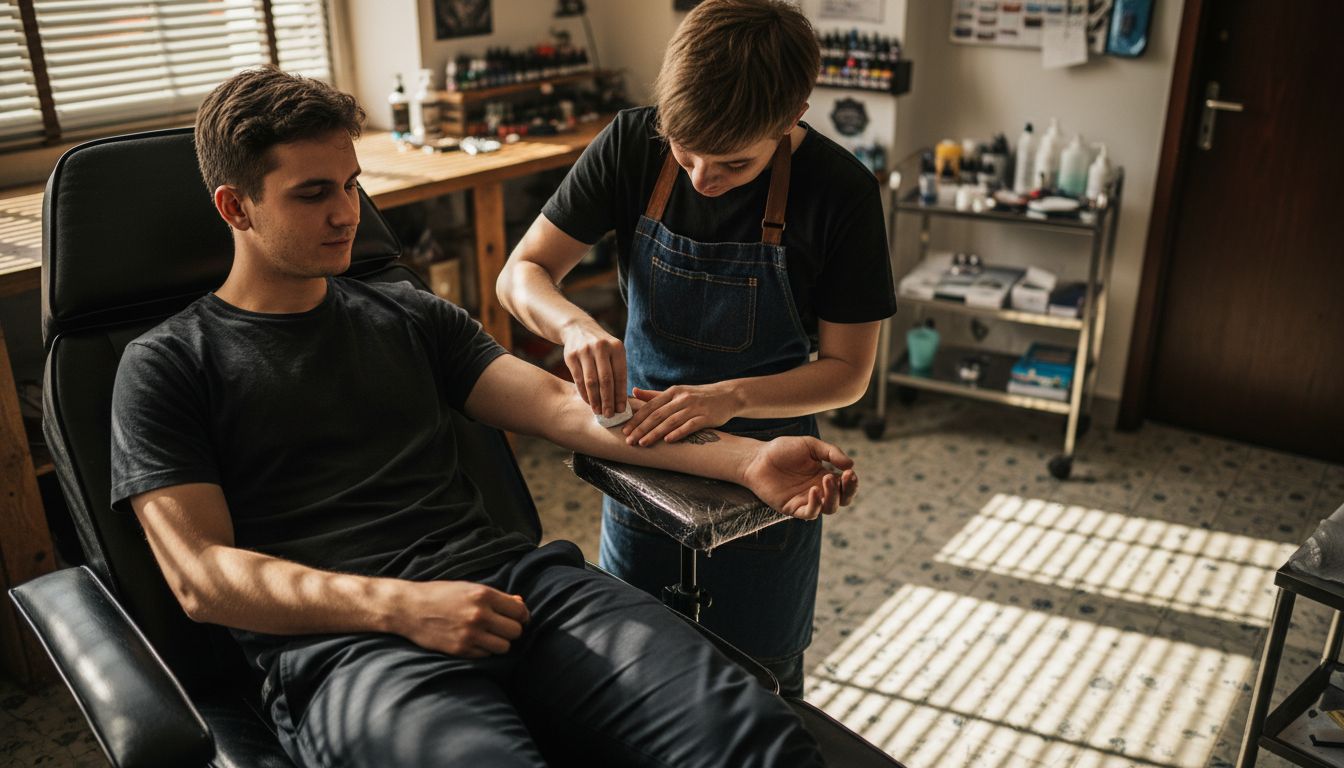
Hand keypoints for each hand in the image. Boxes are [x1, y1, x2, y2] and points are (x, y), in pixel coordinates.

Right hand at [394, 580, 529, 657]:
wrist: (409, 608)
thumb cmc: (441, 595)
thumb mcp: (469, 588)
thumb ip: (497, 598)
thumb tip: (521, 604)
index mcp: (484, 595)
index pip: (520, 611)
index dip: (521, 615)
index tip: (517, 617)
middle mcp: (479, 615)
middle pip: (515, 631)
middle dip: (511, 630)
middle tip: (501, 627)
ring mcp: (470, 634)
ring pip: (504, 647)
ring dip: (500, 642)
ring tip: (488, 635)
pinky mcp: (461, 650)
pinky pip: (486, 655)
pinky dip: (484, 650)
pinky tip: (474, 641)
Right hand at [559, 319, 626, 417]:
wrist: (579, 329)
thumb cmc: (602, 348)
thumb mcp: (614, 352)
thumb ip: (618, 372)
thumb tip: (622, 402)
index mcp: (617, 347)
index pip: (620, 375)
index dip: (620, 395)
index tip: (621, 410)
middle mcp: (601, 347)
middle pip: (606, 380)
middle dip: (608, 400)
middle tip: (610, 415)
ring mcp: (585, 351)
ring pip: (591, 382)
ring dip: (595, 400)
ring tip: (599, 412)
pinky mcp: (571, 356)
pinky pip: (578, 379)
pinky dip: (584, 393)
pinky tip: (589, 402)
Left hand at [622, 384, 739, 445]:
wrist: (728, 396)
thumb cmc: (699, 396)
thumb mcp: (677, 392)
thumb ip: (655, 395)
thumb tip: (634, 391)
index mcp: (673, 392)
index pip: (650, 406)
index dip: (636, 418)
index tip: (625, 430)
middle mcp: (682, 398)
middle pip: (657, 414)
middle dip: (641, 428)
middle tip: (629, 440)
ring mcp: (694, 407)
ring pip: (670, 421)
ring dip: (655, 433)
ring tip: (643, 443)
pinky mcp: (706, 416)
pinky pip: (690, 425)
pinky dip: (678, 433)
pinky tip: (667, 441)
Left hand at [741, 436, 858, 519]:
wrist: (757, 458)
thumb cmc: (782, 450)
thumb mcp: (810, 445)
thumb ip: (831, 453)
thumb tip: (851, 464)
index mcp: (825, 476)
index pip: (846, 486)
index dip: (852, 482)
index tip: (850, 472)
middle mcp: (819, 491)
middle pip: (842, 500)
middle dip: (848, 490)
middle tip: (844, 476)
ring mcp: (806, 501)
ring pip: (829, 508)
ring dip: (833, 496)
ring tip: (826, 478)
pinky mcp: (792, 508)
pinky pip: (809, 513)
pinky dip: (815, 505)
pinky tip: (814, 490)